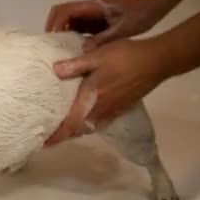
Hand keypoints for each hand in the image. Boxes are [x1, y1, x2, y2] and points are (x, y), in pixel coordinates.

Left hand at [44, 38, 164, 146]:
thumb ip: (76, 65)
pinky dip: (88, 125)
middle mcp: (101, 109)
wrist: (156, 62)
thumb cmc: (125, 57)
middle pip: (79, 129)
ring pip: (90, 127)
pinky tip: (84, 119)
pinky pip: (100, 123)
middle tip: (49, 136)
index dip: (58, 135)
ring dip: (76, 131)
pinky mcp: (121, 108)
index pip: (71, 123)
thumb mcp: (97, 56)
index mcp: (92, 98)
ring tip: (63, 129)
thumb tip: (55, 70)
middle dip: (64, 135)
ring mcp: (113, 110)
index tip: (44, 144)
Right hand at [45, 0, 164, 50]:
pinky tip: (75, 51)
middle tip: (52, 46)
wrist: (152, 7)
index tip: (53, 40)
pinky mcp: (94, 21)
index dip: (56, 24)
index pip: (65, 11)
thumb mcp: (121, 30)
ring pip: (68, 21)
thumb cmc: (138, 15)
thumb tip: (83, 51)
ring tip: (60, 51)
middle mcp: (87, 8)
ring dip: (62, 33)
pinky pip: (77, 27)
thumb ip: (102, 40)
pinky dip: (72, 37)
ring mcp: (90, 14)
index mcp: (92, 6)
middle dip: (53, 28)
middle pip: (61, 13)